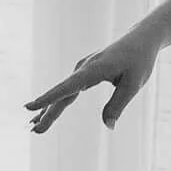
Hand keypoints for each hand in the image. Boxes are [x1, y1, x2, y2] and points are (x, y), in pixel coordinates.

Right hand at [25, 27, 158, 134]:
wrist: (141, 39)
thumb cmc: (139, 60)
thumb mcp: (134, 85)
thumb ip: (118, 105)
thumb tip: (108, 127)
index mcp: (94, 70)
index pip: (66, 88)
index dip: (48, 99)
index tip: (29, 107)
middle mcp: (84, 68)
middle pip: (62, 94)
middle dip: (47, 113)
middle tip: (35, 131)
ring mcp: (83, 69)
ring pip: (63, 93)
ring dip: (49, 109)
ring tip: (34, 126)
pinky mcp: (86, 72)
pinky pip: (68, 89)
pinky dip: (58, 101)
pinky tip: (49, 112)